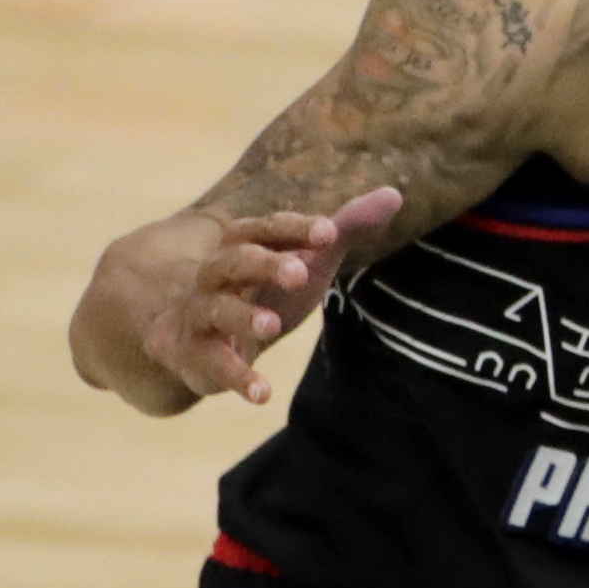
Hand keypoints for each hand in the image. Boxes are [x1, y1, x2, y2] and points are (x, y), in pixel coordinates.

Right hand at [142, 188, 403, 405]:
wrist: (197, 331)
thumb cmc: (265, 288)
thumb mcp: (307, 259)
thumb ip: (345, 229)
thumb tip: (394, 194)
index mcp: (242, 244)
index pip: (266, 228)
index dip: (295, 229)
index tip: (330, 232)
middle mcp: (215, 274)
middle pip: (234, 261)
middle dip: (265, 264)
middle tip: (302, 272)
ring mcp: (200, 313)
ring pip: (216, 309)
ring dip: (244, 317)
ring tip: (273, 326)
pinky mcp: (194, 353)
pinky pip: (213, 364)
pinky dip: (237, 377)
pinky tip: (262, 393)